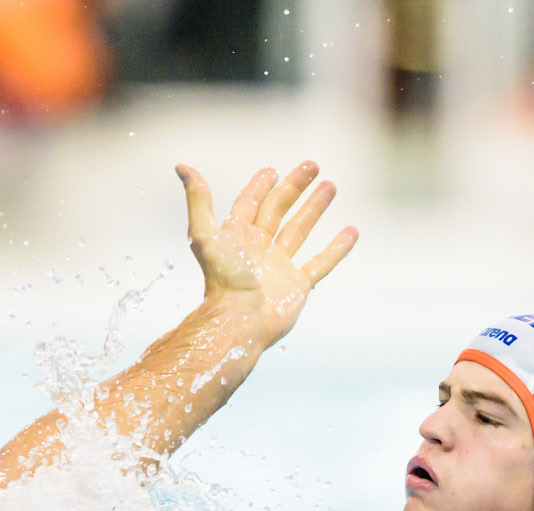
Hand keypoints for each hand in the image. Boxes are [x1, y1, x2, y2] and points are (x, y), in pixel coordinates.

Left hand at [176, 161, 357, 349]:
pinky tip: (351, 232)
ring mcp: (279, 267)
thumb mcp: (204, 234)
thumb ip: (198, 200)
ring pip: (300, 230)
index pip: (250, 204)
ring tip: (330, 186)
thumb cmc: (222, 280)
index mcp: (238, 236)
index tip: (272, 171)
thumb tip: (182, 167)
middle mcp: (259, 249)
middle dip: (294, 188)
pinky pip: (320, 263)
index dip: (260, 187)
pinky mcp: (297, 286)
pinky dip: (336, 248)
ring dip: (315, 208)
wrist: (239, 320)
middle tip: (312, 166)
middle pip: (279, 210)